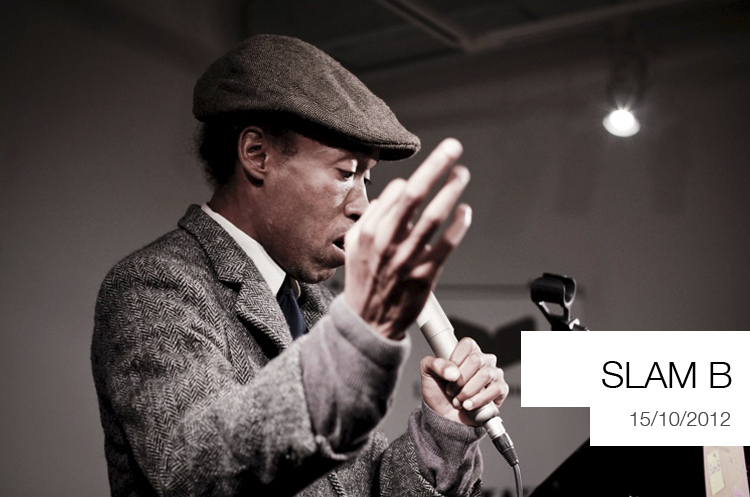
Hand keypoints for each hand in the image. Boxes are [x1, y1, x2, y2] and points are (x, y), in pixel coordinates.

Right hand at [344, 138, 471, 338]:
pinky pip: (447, 245)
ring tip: (461, 174)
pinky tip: (465, 211)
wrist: (369, 323)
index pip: (397, 193)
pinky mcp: (427, 275)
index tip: (427, 172)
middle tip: (452, 148)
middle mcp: (390, 242)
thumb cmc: (363, 281)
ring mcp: (409, 259)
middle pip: (415, 194)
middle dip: (436, 166)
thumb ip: (371, 216)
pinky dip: (459, 225)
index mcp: (371, 231)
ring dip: (451, 190)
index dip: (415, 178)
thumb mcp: (353, 244)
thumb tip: (392, 193)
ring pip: (434, 216)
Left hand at [420, 337, 508, 425]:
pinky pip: (495, 389)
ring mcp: (493, 374)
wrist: (444, 418)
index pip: (467, 344)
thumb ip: (434, 364)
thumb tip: (454, 372)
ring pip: (485, 374)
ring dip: (467, 391)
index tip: (447, 374)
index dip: (455, 359)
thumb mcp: (428, 373)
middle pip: (476, 360)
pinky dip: (478, 400)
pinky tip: (468, 406)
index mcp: (467, 352)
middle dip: (460, 380)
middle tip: (451, 390)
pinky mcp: (500, 390)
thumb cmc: (438, 393)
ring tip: (458, 400)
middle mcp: (483, 360)